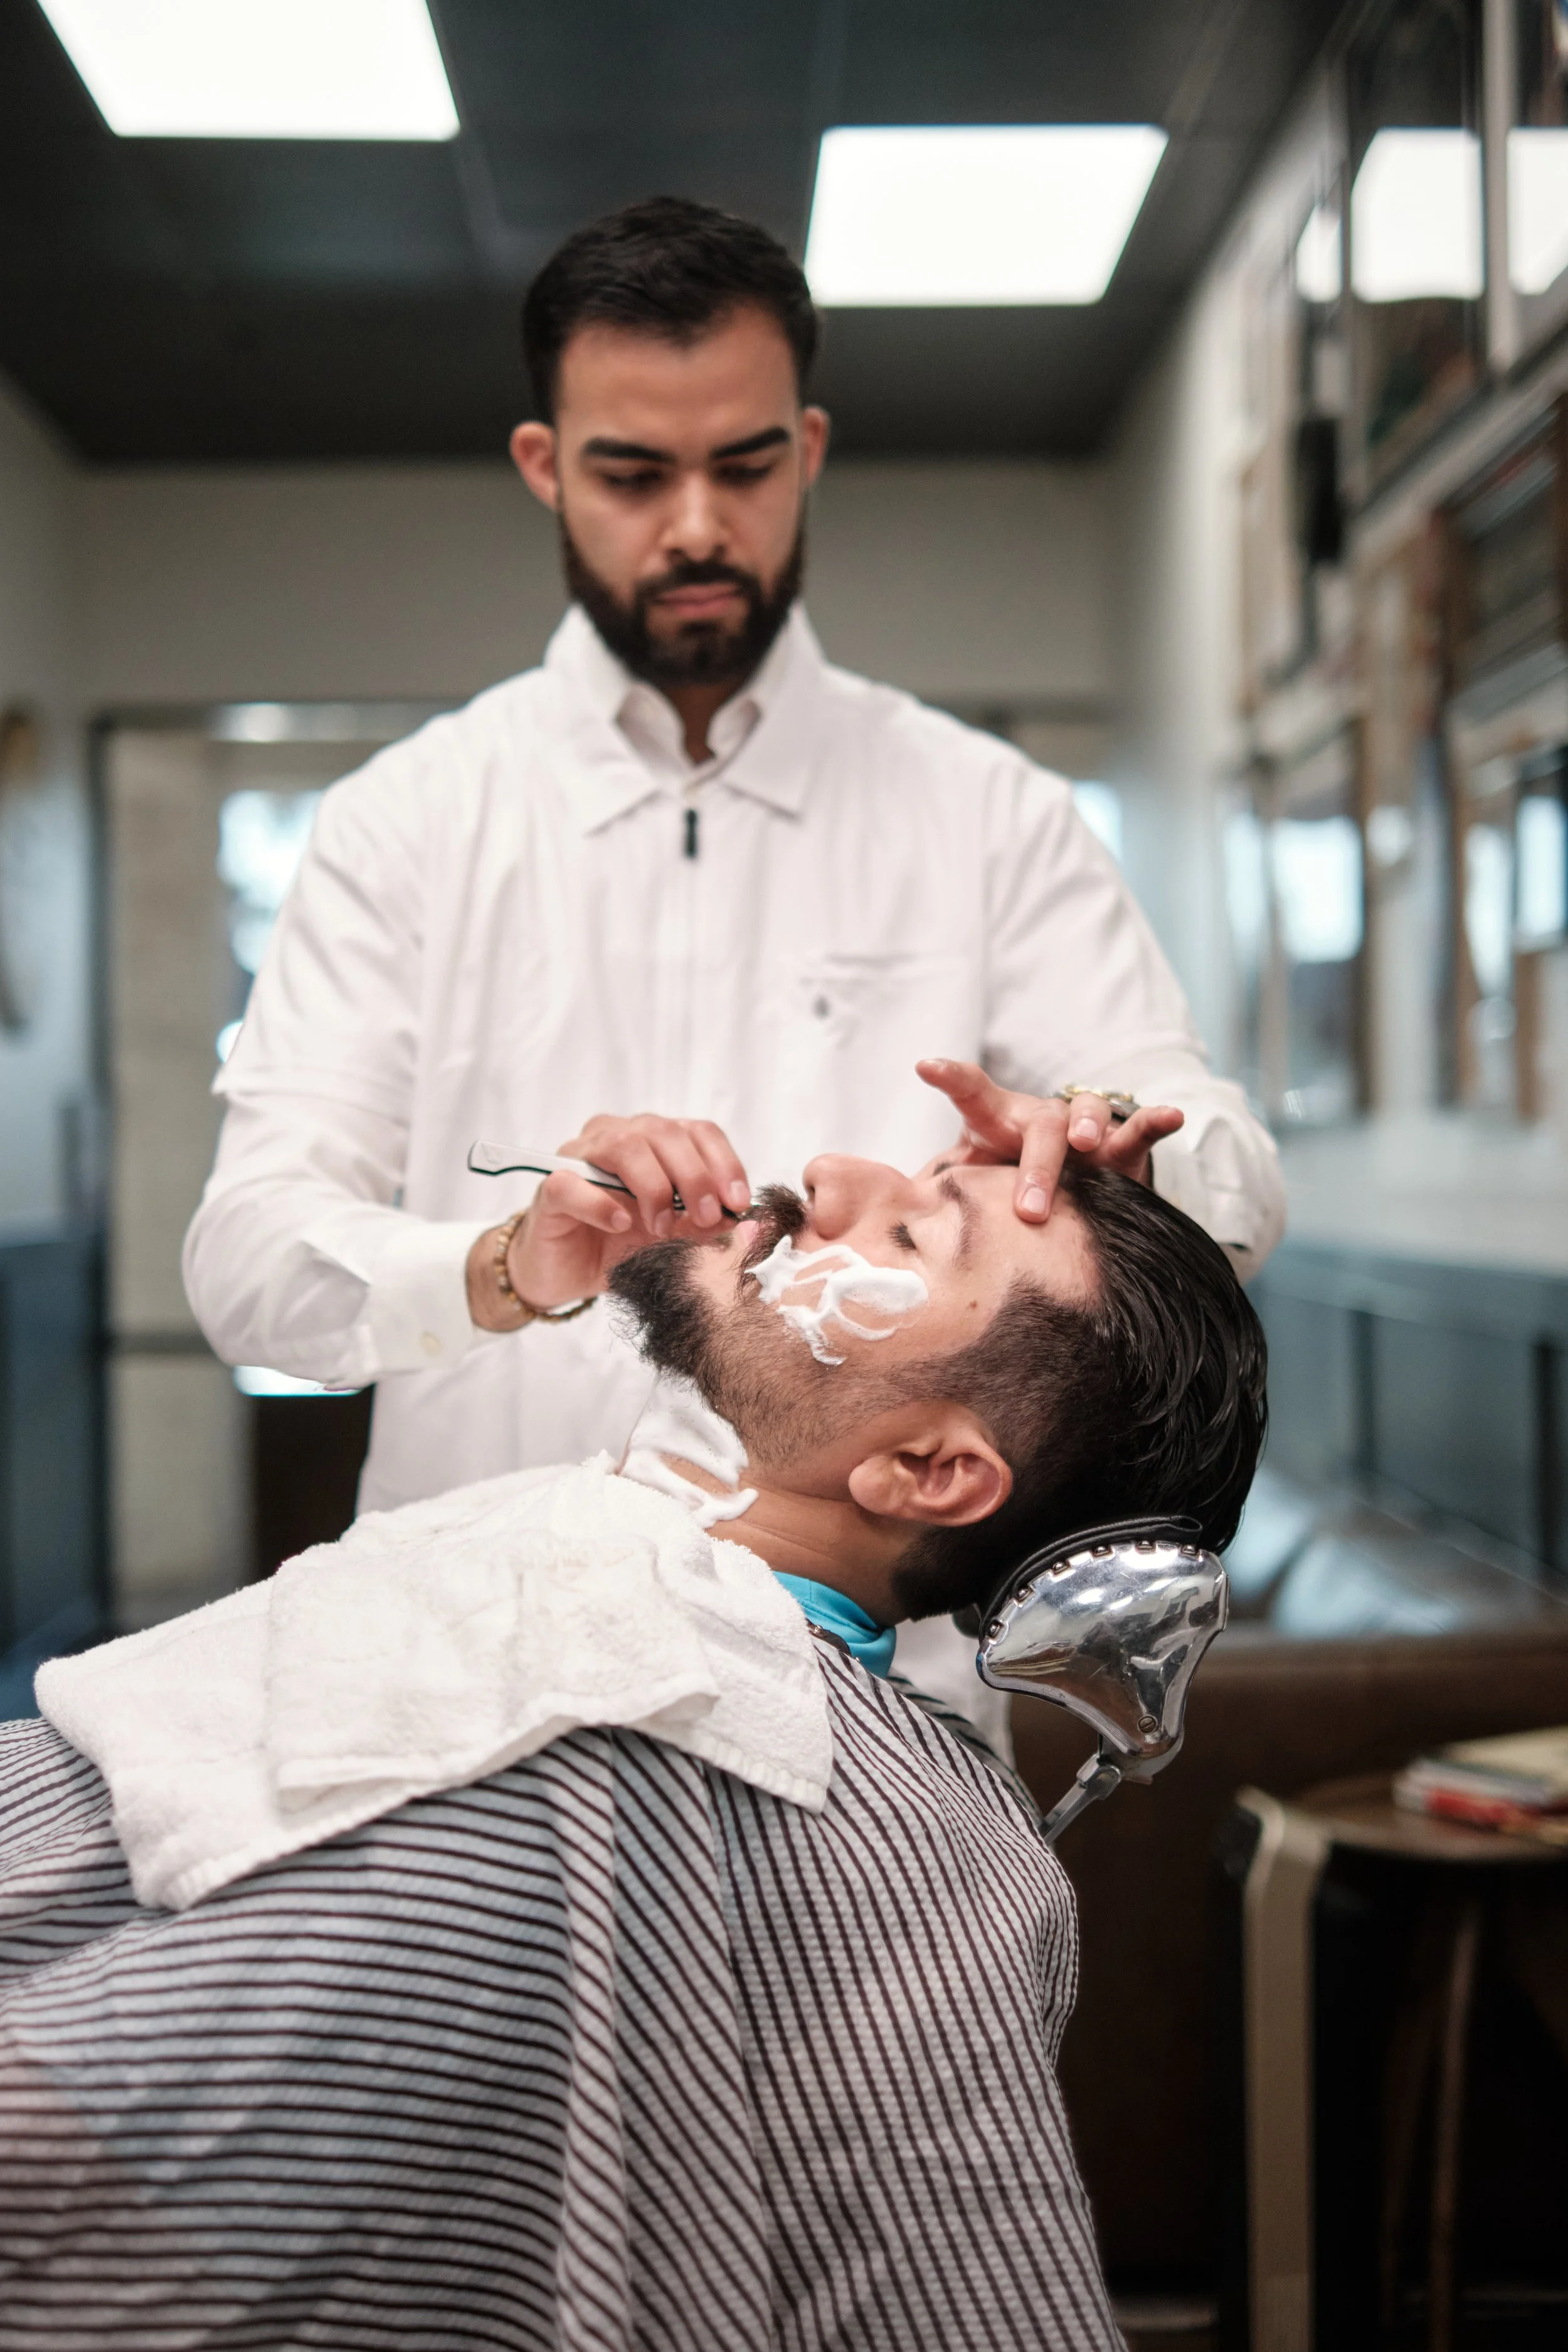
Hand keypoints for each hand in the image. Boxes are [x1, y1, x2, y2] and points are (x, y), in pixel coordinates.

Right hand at [466, 1112, 751, 1327]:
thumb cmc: (621, 1247)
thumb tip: (749, 1225)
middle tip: (708, 1217)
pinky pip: (574, 1184)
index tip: (739, 1202)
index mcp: (653, 1141)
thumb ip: (707, 1227)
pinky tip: (621, 1224)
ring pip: (623, 1146)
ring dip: (653, 1187)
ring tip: (663, 1226)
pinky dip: (602, 1204)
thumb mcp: (675, 1238)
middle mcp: (616, 1136)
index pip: (697, 1131)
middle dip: (694, 1175)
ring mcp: (579, 1157)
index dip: (723, 1162)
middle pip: (663, 1133)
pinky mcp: (550, 1188)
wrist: (566, 1274)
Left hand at [914, 1058, 1184, 1223]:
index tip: (926, 1066)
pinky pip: (1141, 1129)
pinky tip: (1173, 1115)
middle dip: (1036, 1169)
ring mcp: (1084, 1127)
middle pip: (1038, 1129)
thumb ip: (936, 1191)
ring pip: (1088, 1115)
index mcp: (997, 1122)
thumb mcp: (967, 1185)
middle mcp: (1041, 1118)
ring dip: (1087, 1126)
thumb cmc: (1000, 1186)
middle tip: (1029, 1211)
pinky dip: (1156, 1120)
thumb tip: (891, 1212)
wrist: (1059, 1195)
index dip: (952, 1078)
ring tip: (1085, 1143)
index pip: (973, 1093)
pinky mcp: (1122, 1146)